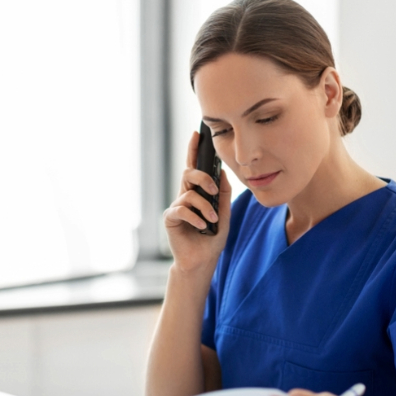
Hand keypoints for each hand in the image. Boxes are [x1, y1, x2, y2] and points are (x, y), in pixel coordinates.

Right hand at [163, 130, 232, 272]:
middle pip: (189, 173)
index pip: (195, 167)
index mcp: (197, 193)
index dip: (194, 150)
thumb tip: (223, 173)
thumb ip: (224, 194)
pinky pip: (181, 210)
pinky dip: (195, 217)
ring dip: (204, 206)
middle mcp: (185, 196)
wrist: (202, 261)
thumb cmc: (212, 239)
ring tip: (212, 220)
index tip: (197, 134)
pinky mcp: (170, 219)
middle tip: (214, 190)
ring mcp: (176, 207)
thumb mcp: (224, 214)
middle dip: (203, 177)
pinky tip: (202, 227)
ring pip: (189, 193)